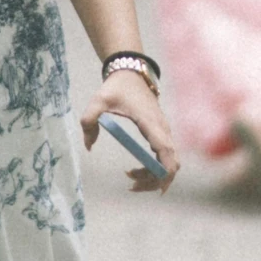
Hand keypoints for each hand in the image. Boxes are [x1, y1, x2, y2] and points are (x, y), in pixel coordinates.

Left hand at [79, 68, 178, 193]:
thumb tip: (88, 146)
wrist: (132, 73)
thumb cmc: (116, 87)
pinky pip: (165, 157)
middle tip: (131, 185)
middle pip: (172, 164)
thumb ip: (89, 121)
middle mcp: (163, 129)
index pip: (166, 152)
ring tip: (129, 177)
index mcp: (151, 123)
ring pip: (170, 162)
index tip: (151, 187)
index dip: (163, 173)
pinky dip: (154, 168)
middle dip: (155, 181)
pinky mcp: (162, 133)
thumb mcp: (98, 100)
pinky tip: (136, 170)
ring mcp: (165, 132)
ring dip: (154, 176)